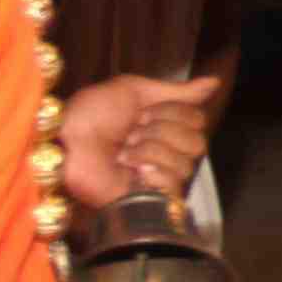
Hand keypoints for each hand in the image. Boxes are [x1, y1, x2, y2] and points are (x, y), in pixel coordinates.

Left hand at [62, 69, 222, 209]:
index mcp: (162, 125)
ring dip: (151, 150)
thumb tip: (214, 82)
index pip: (198, 120)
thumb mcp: (134, 90)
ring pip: (186, 162)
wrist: (67, 143)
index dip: (172, 113)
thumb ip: (177, 91)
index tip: (142, 112)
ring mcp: (157, 176)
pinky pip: (175, 185)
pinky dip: (153, 172)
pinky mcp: (149, 198)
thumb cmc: (91, 114)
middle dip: (162, 131)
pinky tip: (131, 170)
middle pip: (198, 141)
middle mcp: (163, 150)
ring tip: (123, 153)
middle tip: (131, 132)